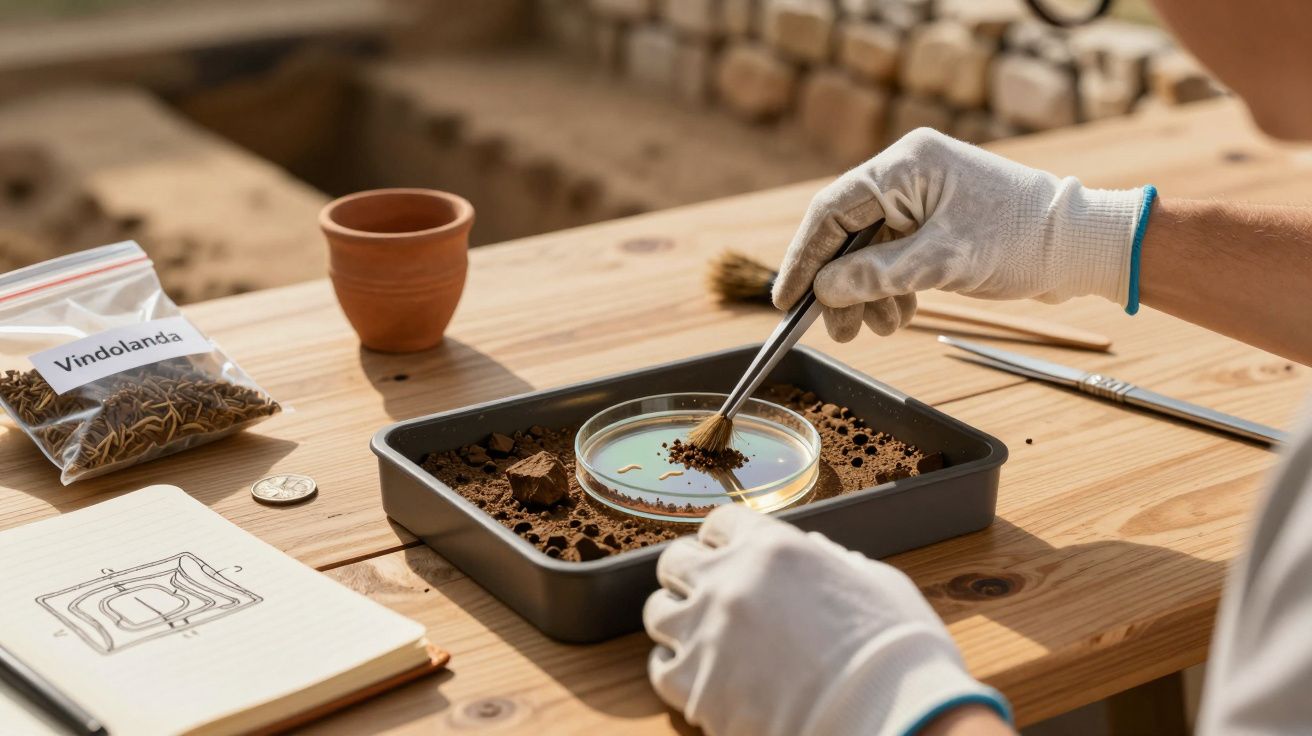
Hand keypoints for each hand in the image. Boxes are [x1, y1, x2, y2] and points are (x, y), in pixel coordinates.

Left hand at [644, 505, 1009, 735]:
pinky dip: (676, 670)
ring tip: (703, 637)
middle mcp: (729, 581)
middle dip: (691, 576)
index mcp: (773, 547)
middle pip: (676, 562)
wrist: (891, 715)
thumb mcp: (873, 582)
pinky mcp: (696, 688)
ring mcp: (707, 634)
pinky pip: (659, 668)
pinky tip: (700, 675)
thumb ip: (833, 562)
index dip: (726, 540)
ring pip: (658, 613)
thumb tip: (819, 554)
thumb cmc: (896, 651)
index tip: (729, 555)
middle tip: (709, 596)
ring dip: (679, 621)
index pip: (720, 523)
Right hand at [773, 128, 1149, 340]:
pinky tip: (901, 313)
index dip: (803, 258)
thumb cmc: (1020, 241)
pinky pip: (894, 257)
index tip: (785, 299)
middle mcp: (908, 175)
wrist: (1082, 246)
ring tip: (882, 329)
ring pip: (869, 251)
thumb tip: (824, 291)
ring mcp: (922, 198)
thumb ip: (876, 276)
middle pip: (847, 234)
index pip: (831, 211)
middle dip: (840, 286)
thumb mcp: (941, 262)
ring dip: (867, 294)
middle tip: (840, 331)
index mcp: (905, 166)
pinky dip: (890, 289)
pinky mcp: (936, 222)